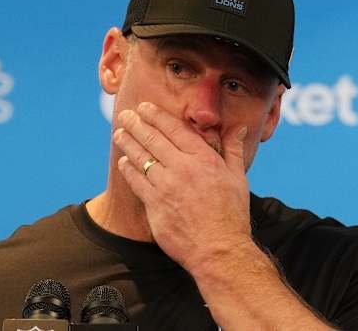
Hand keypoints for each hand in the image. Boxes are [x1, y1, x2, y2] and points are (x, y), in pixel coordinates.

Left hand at [113, 102, 252, 272]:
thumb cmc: (232, 214)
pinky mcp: (155, 205)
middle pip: (153, 139)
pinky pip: (136, 181)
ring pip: (141, 158)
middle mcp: (183, 168)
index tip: (145, 108)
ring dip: (128, 143)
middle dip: (137, 124)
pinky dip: (128, 169)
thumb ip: (233, 149)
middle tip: (126, 115)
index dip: (157, 116)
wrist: (219, 250)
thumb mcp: (238, 178)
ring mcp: (166, 186)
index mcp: (204, 159)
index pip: (175, 129)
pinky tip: (124, 162)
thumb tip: (238, 127)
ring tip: (119, 134)